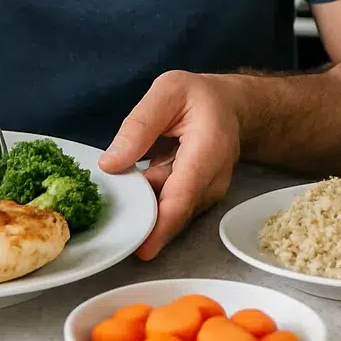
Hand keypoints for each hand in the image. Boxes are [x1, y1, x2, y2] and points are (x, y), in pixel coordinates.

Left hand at [97, 70, 242, 260]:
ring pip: (169, 210)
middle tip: (108, 210)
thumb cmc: (200, 97)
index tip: (142, 249)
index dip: (161, 225)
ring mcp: (208, 194)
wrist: (232, 107)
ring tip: (122, 184)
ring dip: (143, 204)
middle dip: (141, 215)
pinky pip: (170, 207)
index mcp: (208, 150)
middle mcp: (213, 180)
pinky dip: (150, 201)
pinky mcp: (199, 200)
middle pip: (173, 210)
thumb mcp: (168, 91)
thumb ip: (139, 124)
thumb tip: (110, 164)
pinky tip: (136, 185)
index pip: (183, 196)